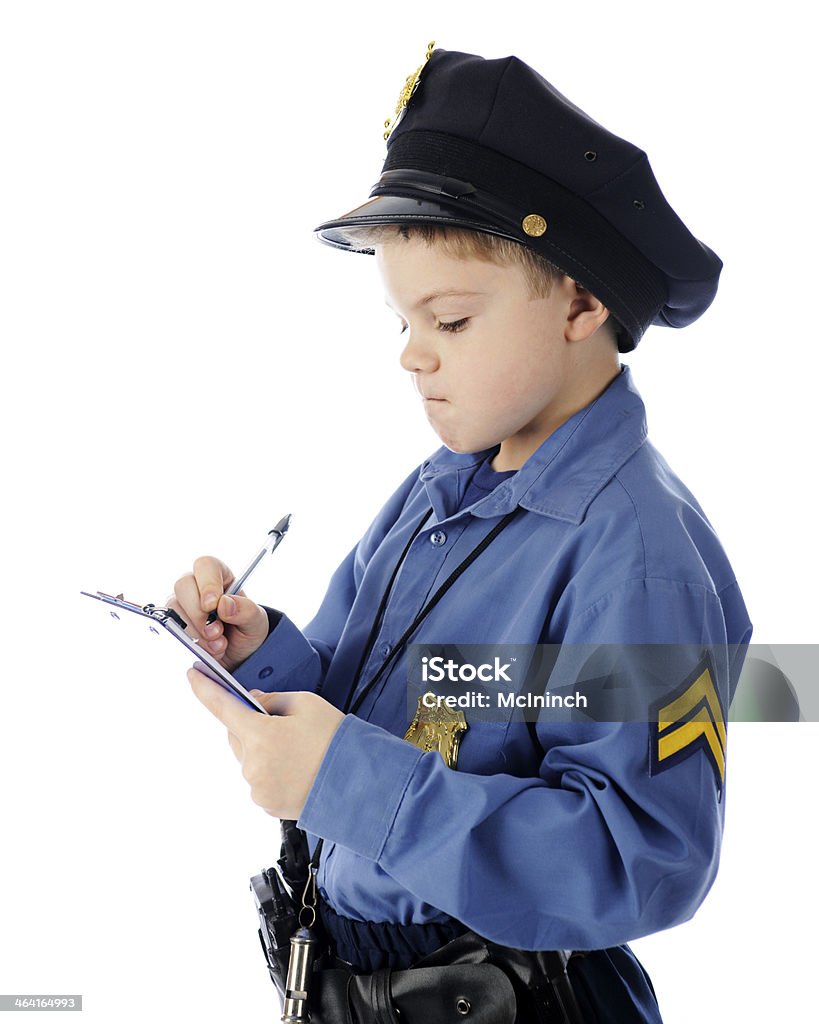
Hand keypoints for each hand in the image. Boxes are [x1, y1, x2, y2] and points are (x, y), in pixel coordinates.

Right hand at [170, 556, 268, 669]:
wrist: (236, 655)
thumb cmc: (245, 629)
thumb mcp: (256, 621)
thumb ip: (246, 610)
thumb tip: (225, 603)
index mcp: (219, 575)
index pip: (206, 565)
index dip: (208, 583)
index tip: (213, 605)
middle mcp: (196, 586)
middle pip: (183, 585)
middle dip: (199, 613)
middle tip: (217, 632)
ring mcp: (181, 604)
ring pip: (174, 609)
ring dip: (196, 632)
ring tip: (218, 645)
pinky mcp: (173, 623)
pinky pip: (171, 628)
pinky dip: (189, 642)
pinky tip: (206, 649)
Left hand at [188, 668, 344, 819]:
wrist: (360, 784)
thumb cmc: (335, 739)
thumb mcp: (306, 704)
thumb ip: (272, 700)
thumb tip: (252, 703)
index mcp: (260, 735)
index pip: (222, 707)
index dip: (204, 689)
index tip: (192, 675)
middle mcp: (252, 765)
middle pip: (236, 736)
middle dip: (250, 725)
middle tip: (281, 723)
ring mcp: (258, 789)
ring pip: (248, 759)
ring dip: (262, 749)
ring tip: (297, 750)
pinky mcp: (266, 805)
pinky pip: (259, 779)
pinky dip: (270, 770)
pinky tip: (296, 768)